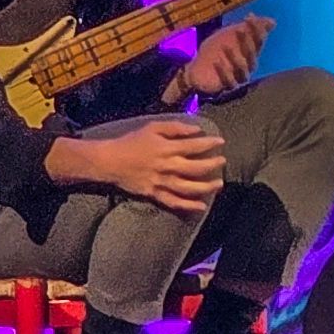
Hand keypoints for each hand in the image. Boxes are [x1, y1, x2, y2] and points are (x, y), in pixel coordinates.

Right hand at [64, 115, 229, 216]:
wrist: (110, 161)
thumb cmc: (132, 141)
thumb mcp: (152, 127)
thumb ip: (175, 128)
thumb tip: (196, 130)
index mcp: (166, 148)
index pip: (194, 146)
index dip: (209, 143)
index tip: (220, 142)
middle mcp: (166, 166)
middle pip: (195, 168)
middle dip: (212, 165)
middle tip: (222, 162)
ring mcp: (161, 182)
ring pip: (188, 187)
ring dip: (206, 187)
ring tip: (219, 184)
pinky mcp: (154, 194)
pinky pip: (174, 202)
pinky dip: (188, 205)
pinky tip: (201, 206)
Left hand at [171, 11, 271, 103]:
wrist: (197, 70)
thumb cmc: (216, 51)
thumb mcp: (229, 35)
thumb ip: (246, 27)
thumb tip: (273, 21)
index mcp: (250, 53)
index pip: (258, 42)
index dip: (256, 30)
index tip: (250, 17)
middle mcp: (247, 66)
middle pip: (252, 56)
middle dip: (247, 43)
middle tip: (240, 30)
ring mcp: (238, 77)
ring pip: (242, 70)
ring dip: (235, 58)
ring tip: (226, 47)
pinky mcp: (226, 87)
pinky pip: (228, 81)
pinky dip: (223, 72)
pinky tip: (217, 63)